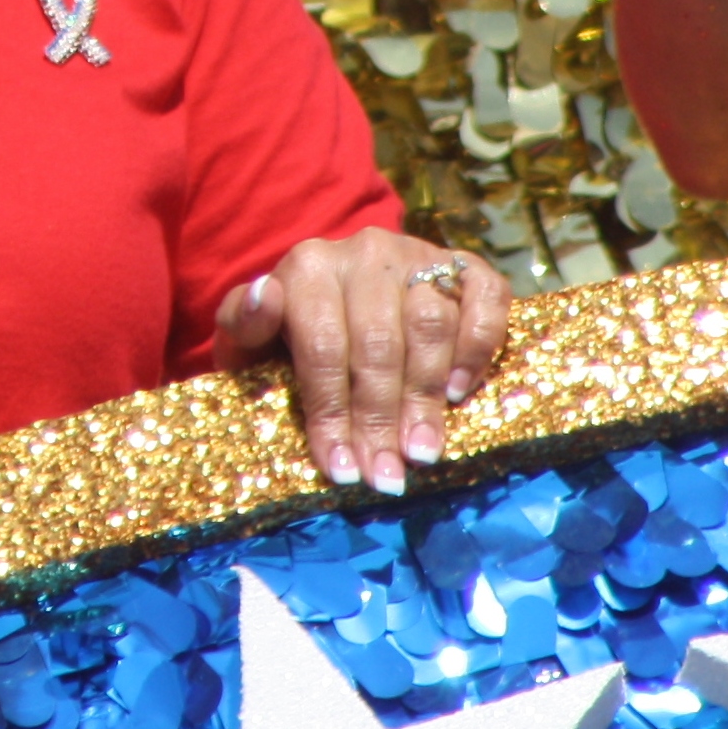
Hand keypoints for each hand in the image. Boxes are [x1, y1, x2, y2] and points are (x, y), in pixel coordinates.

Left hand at [216, 229, 510, 496]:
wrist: (339, 293)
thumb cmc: (289, 334)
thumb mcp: (249, 337)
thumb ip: (243, 323)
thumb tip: (263, 297)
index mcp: (308, 267)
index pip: (322, 345)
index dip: (332, 412)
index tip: (342, 469)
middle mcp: (365, 252)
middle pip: (378, 342)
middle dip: (380, 419)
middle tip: (386, 476)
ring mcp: (417, 254)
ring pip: (430, 324)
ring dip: (426, 395)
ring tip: (422, 451)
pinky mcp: (461, 263)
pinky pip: (485, 297)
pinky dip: (478, 344)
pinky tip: (461, 391)